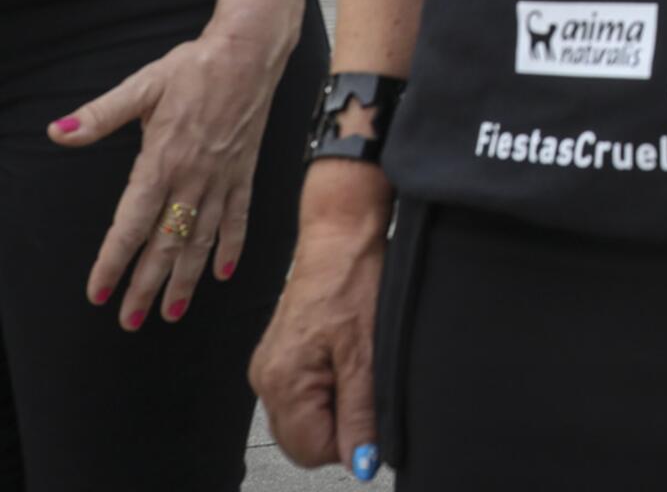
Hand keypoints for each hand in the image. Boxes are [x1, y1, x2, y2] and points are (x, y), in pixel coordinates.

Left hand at [49, 20, 290, 325]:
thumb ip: (101, 114)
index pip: (133, 222)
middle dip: (147, 285)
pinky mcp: (245, 171)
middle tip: (131, 320)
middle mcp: (194, 176)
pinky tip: (222, 273)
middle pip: (167, 242)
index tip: (100, 293)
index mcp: (163, 159)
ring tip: (172, 312)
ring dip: (186, 278)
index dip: (114, 260)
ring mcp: (222, 177)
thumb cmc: (195, 66)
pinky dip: (231, 247)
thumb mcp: (143, 85)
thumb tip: (57, 132)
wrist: (251, 51)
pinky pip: (238, 217)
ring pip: (202, 238)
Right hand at [251, 166, 390, 478]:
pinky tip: (346, 355)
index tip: (372, 408)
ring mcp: (271, 366)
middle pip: (304, 439)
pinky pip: (303, 393)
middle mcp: (266, 379)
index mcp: (282, 382)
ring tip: (356, 361)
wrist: (341, 232)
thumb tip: (363, 463)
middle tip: (366, 380)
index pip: (311, 450)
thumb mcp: (368, 350)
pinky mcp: (281, 355)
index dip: (349, 439)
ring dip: (335, 403)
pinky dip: (328, 386)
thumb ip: (362, 411)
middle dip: (340, 422)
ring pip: (305, 417)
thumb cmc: (352, 277)